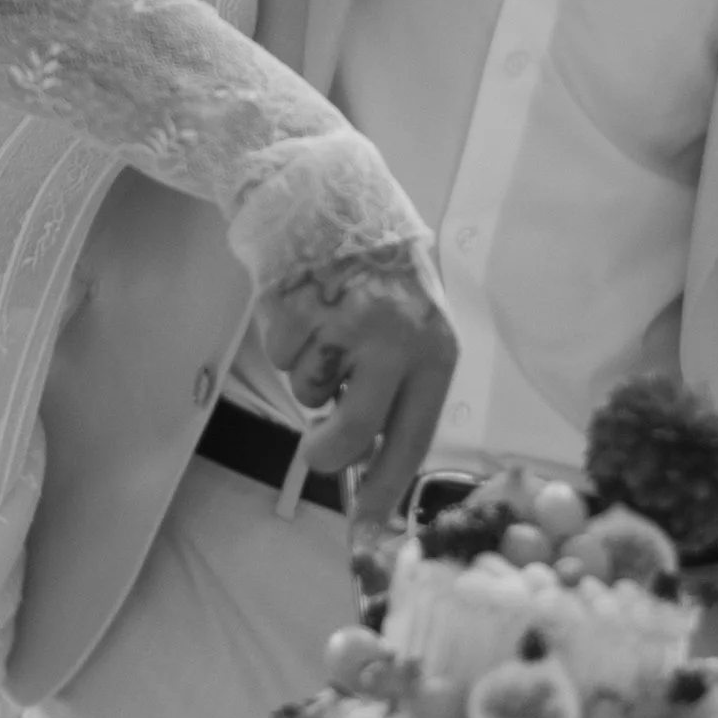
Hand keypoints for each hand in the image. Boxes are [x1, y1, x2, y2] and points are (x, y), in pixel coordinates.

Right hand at [258, 243, 458, 538]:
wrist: (334, 195)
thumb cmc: (379, 273)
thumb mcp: (411, 329)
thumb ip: (397, 389)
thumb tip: (367, 460)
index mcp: (435, 352)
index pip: (412, 438)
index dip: (385, 486)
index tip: (366, 521)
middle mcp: (396, 341)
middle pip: (352, 433)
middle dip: (326, 454)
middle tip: (315, 453)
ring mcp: (345, 323)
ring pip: (310, 391)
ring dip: (310, 372)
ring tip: (326, 324)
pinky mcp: (300, 307)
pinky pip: (283, 356)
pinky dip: (286, 340)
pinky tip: (303, 303)